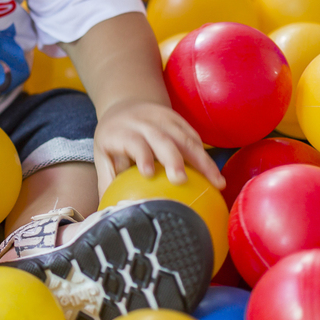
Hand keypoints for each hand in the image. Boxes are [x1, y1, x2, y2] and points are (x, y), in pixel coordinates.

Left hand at [93, 99, 225, 196]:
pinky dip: (205, 154)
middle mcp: (142, 122)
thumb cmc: (114, 139)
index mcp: (120, 131)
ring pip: (184, 137)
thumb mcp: (103, 155)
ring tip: (216, 183)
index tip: (148, 173)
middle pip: (161, 138)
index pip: (133, 141)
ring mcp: (162, 118)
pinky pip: (194, 136)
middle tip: (181, 180)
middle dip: (173, 158)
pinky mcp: (177, 119)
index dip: (142, 155)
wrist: (124, 105)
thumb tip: (110, 214)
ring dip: (201, 160)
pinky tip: (215, 174)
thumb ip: (107, 181)